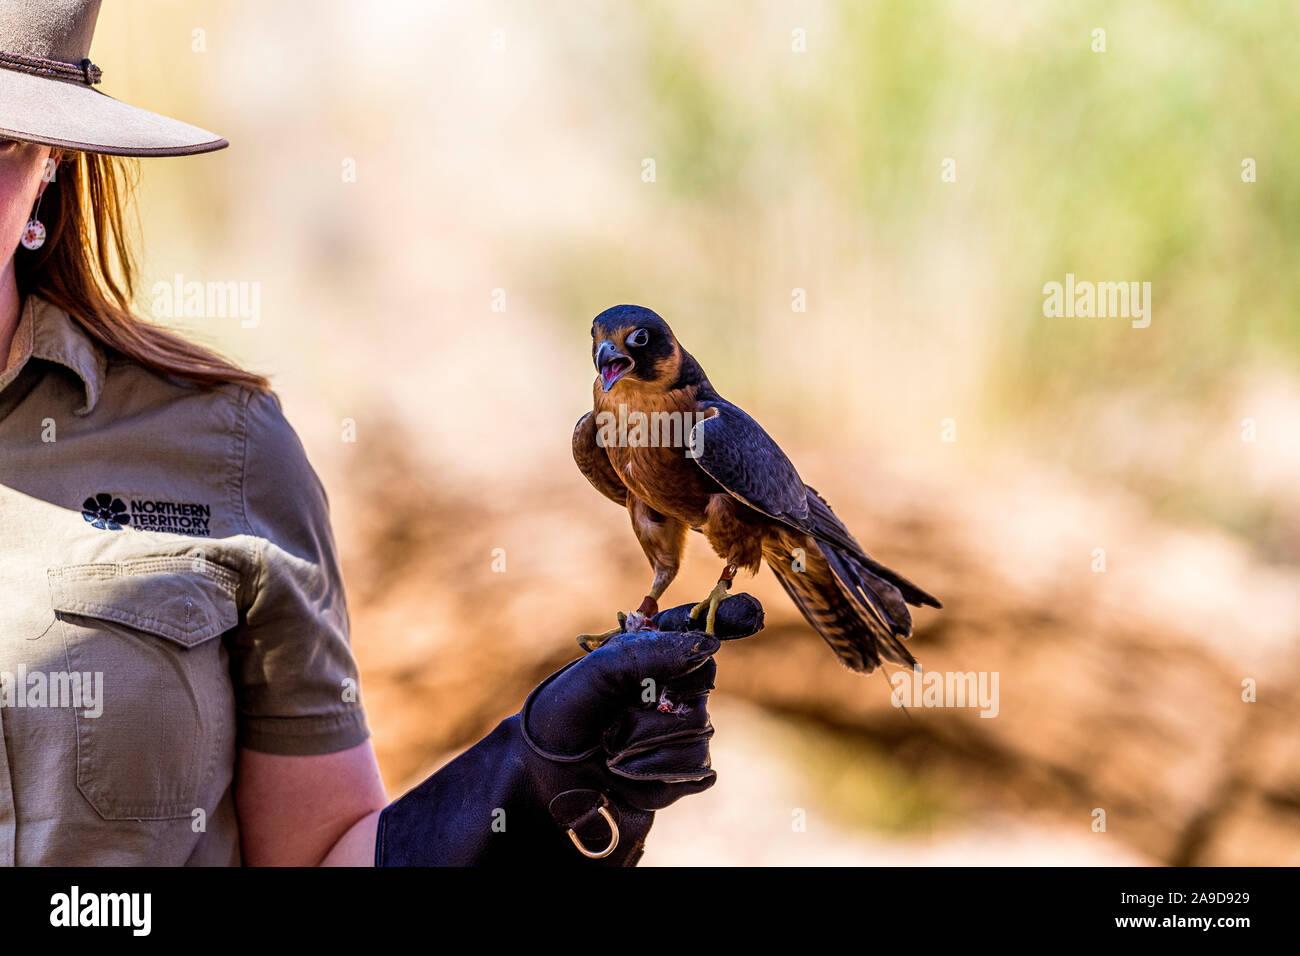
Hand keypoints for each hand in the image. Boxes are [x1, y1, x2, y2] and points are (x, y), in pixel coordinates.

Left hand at [375, 594, 763, 865]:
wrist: (542, 787)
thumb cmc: (560, 720)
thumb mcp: (596, 675)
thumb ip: (650, 653)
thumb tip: (710, 646)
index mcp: (645, 651)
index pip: (695, 627)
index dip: (729, 617)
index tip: (753, 617)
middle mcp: (668, 685)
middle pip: (704, 679)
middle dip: (663, 697)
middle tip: (622, 710)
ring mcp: (677, 729)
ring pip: (699, 729)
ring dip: (650, 743)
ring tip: (613, 749)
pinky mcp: (680, 773)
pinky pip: (695, 770)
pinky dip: (658, 775)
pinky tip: (628, 776)